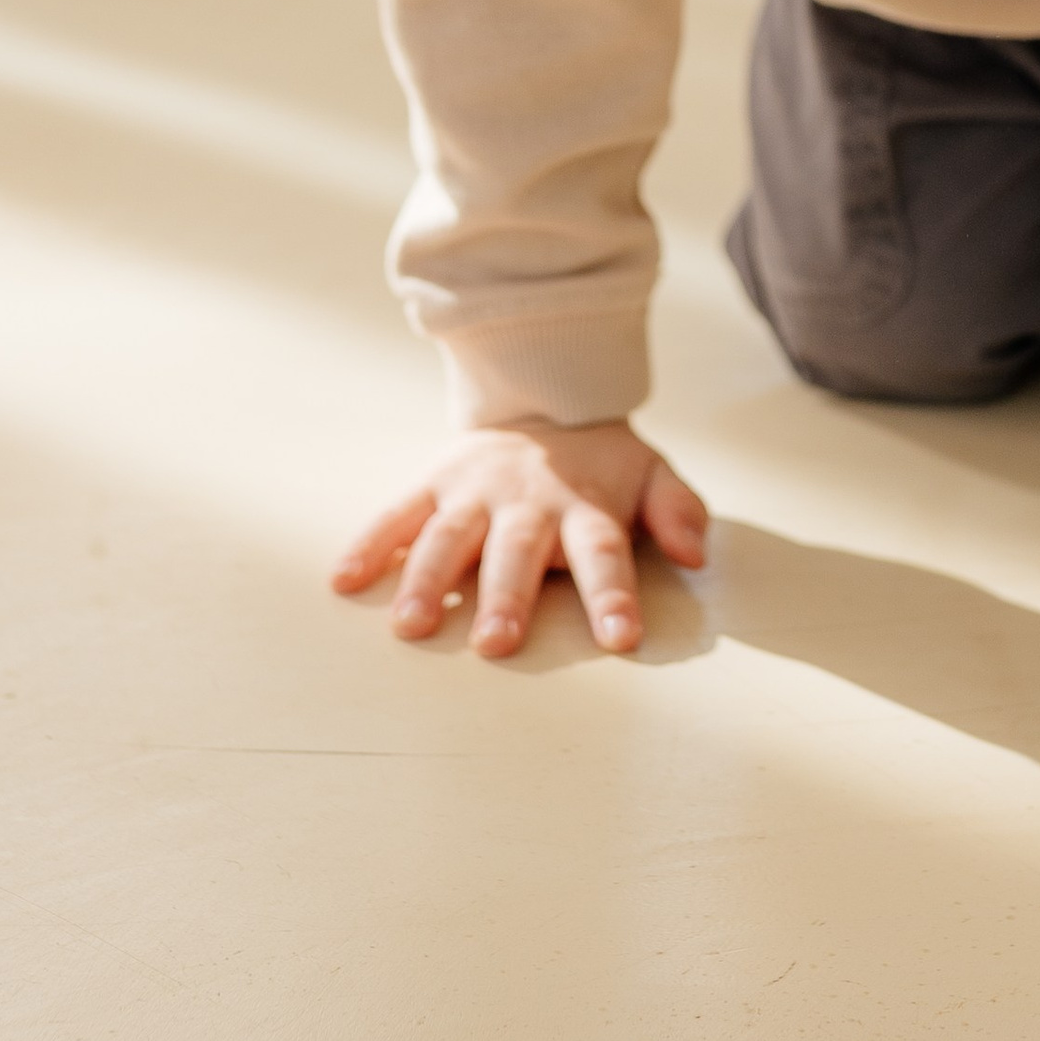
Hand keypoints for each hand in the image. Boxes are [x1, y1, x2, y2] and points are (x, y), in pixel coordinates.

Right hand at [332, 419, 708, 658]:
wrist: (544, 395)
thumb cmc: (600, 463)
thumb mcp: (651, 473)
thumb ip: (677, 510)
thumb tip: (696, 551)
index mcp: (585, 503)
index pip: (604, 551)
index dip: (612, 593)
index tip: (620, 638)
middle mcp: (526, 499)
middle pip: (518, 551)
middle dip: (508, 596)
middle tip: (497, 645)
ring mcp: (474, 490)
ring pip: (449, 536)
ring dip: (427, 580)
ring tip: (411, 626)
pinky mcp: (434, 482)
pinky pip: (397, 514)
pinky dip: (370, 545)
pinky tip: (344, 580)